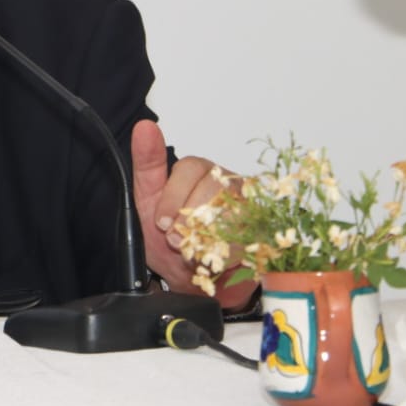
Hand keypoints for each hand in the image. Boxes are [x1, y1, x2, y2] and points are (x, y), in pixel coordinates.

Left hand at [130, 119, 255, 309]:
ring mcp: (247, 206)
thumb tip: (145, 127)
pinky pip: (248, 237)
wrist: (189, 278)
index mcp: (199, 170)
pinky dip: (224, 253)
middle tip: (176, 239)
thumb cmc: (168, 236)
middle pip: (214, 188)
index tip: (161, 222)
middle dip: (189, 219)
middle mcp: (226, 182)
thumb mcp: (147, 199)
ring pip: (233, 213)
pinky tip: (211, 257)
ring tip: (192, 251)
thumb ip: (147, 163)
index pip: (192, 168)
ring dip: (206, 238)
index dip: (174, 197)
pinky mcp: (261, 231)